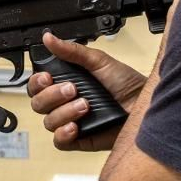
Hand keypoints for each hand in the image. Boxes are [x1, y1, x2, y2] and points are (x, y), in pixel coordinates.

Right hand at [27, 32, 147, 151]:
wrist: (144, 104)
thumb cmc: (126, 83)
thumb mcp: (98, 61)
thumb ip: (72, 51)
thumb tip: (49, 38)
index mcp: (64, 82)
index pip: (37, 85)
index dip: (37, 82)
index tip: (48, 77)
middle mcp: (64, 103)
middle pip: (38, 104)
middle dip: (52, 96)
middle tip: (72, 89)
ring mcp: (70, 121)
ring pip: (48, 122)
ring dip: (63, 112)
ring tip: (84, 106)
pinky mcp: (80, 140)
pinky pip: (59, 142)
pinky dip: (63, 134)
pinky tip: (75, 126)